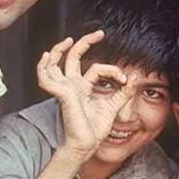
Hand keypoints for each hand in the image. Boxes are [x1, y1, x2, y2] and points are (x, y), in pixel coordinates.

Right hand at [36, 30, 134, 159]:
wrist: (88, 145)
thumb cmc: (96, 128)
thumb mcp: (114, 106)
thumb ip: (124, 92)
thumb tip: (134, 77)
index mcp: (83, 87)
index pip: (96, 68)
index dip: (112, 69)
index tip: (124, 78)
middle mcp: (72, 85)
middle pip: (72, 57)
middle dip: (84, 42)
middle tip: (99, 33)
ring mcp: (65, 90)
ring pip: (55, 64)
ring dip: (58, 50)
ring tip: (68, 39)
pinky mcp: (63, 95)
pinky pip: (47, 79)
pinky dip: (43, 68)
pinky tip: (47, 57)